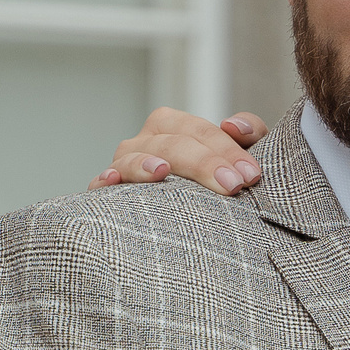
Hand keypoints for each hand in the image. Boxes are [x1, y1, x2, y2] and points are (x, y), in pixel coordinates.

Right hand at [87, 109, 268, 194]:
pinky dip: (103, 180)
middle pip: (170, 143)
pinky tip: (112, 181)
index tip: (250, 175)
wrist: (196, 225)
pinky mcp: (107, 193)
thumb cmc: (220, 182)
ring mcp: (123, 166)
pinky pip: (98, 184)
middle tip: (233, 186)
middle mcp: (146, 142)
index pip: (200, 130)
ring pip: (132, 157)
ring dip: (145, 163)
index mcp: (174, 126)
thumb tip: (233, 124)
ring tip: (162, 172)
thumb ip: (250, 133)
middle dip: (202, 162)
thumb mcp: (240, 156)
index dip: (226, 150)